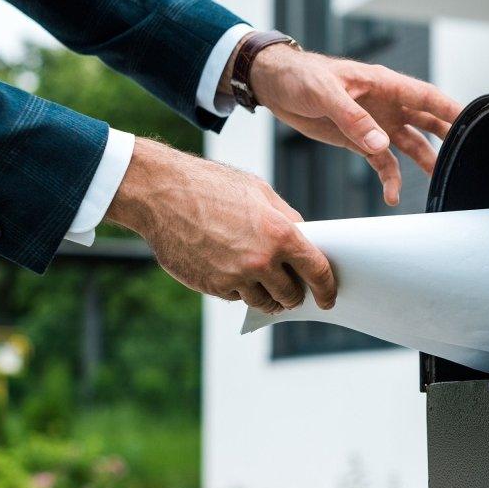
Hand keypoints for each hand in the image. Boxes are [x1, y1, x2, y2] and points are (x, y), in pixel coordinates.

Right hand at [106, 138, 335, 313]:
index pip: (317, 271)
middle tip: (292, 288)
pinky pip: (236, 297)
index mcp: (280, 234)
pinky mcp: (212, 287)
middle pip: (291, 295)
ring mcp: (235, 278)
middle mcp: (261, 261)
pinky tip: (231, 269)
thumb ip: (286, 219)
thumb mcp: (259, 192)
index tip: (328, 298)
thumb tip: (304, 238)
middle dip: (294, 294)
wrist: (161, 193)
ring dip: (268, 296)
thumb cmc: (210, 186)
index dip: (327, 289)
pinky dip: (239, 289)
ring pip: (264, 301)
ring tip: (263, 282)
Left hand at [241, 45, 462, 205]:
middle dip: (448, 138)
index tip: (474, 123)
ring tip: (439, 183)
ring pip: (409, 145)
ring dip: (423, 162)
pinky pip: (382, 162)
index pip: (426, 97)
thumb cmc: (300, 76)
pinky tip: (391, 196)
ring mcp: (375, 123)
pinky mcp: (359, 140)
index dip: (451, 110)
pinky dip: (389, 178)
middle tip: (468, 156)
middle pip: (427, 122)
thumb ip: (353, 119)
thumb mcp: (325, 93)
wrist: (275, 85)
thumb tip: (381, 144)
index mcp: (384, 85)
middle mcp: (387, 104)